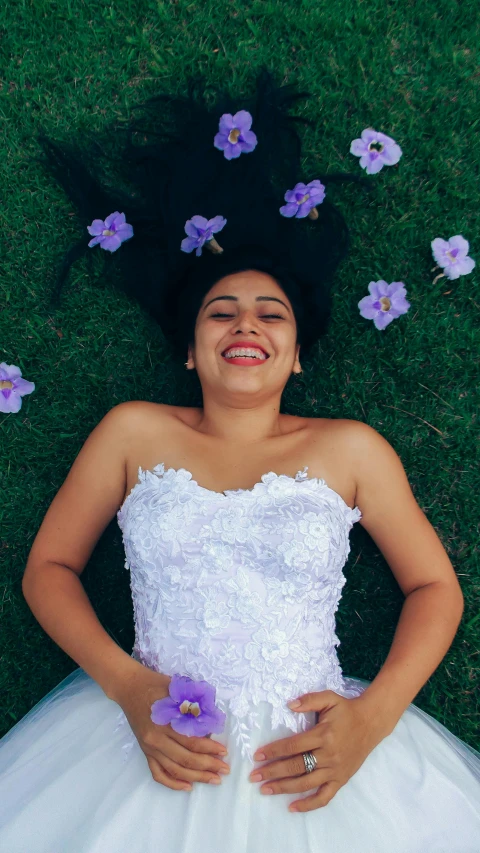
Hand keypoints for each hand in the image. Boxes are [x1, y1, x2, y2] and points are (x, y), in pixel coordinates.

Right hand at [114, 664, 229, 790]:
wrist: (130, 687)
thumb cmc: (156, 684)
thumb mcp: (177, 690)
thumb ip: (193, 706)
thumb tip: (212, 725)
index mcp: (164, 722)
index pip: (191, 741)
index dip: (210, 748)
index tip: (224, 752)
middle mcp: (155, 739)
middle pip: (185, 759)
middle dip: (208, 766)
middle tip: (224, 769)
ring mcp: (149, 748)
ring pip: (174, 770)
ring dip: (195, 777)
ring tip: (213, 779)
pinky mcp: (145, 752)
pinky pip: (158, 773)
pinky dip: (172, 783)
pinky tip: (187, 786)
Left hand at [249, 690, 383, 811]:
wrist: (371, 723)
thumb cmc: (347, 710)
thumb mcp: (329, 698)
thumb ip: (309, 700)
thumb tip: (289, 705)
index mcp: (323, 735)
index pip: (293, 746)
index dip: (274, 751)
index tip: (257, 756)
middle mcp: (328, 755)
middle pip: (296, 767)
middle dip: (272, 772)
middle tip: (254, 777)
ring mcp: (335, 770)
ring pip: (306, 783)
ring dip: (284, 788)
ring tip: (265, 790)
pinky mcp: (341, 780)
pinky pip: (324, 797)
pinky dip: (308, 805)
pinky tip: (292, 807)